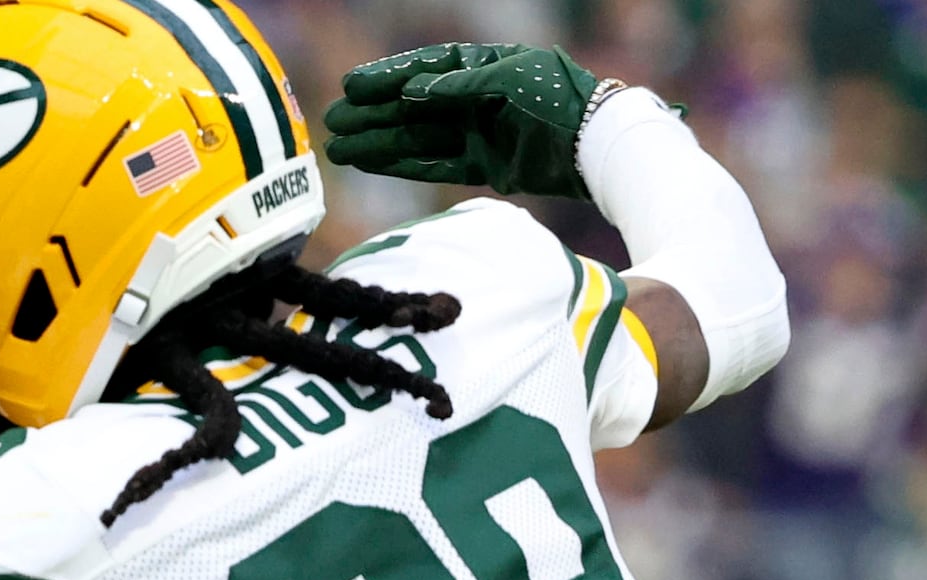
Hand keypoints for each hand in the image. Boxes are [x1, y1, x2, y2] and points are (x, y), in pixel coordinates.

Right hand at [324, 43, 608, 197]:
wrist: (594, 143)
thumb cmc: (557, 97)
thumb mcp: (510, 80)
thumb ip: (460, 86)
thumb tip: (412, 92)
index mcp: (481, 68)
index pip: (424, 69)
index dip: (386, 77)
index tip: (352, 85)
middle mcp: (472, 100)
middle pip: (411, 106)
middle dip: (371, 114)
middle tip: (332, 122)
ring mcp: (474, 133)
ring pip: (415, 137)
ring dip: (377, 142)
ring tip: (338, 149)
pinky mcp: (480, 165)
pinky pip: (431, 164)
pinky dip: (401, 164)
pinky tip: (371, 163)